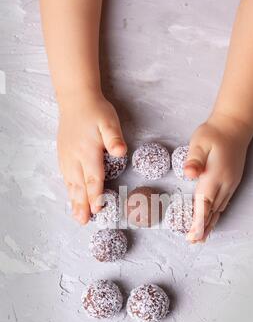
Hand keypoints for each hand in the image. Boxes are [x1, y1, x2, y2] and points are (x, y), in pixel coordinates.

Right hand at [57, 92, 126, 223]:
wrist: (75, 99)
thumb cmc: (96, 111)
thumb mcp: (109, 121)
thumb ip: (114, 138)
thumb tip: (120, 152)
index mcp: (88, 151)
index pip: (93, 178)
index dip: (95, 195)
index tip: (98, 210)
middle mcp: (75, 158)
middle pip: (79, 186)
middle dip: (82, 205)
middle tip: (83, 222)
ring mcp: (67, 157)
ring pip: (71, 184)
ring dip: (74, 201)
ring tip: (77, 217)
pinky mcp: (63, 155)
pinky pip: (66, 177)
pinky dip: (69, 190)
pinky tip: (71, 198)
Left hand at [184, 113, 252, 242]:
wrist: (234, 127)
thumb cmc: (213, 134)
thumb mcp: (199, 142)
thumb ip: (194, 159)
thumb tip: (189, 173)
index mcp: (213, 177)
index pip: (204, 205)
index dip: (198, 222)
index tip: (192, 236)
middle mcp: (224, 184)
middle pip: (212, 212)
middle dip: (202, 228)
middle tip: (193, 242)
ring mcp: (230, 184)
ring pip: (219, 209)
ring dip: (210, 223)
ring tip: (201, 237)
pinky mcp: (232, 181)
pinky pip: (224, 202)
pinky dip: (217, 213)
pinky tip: (213, 218)